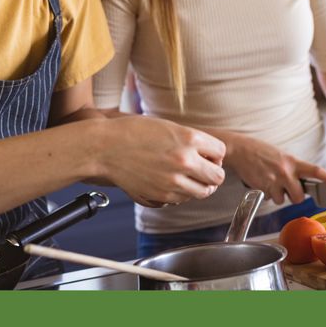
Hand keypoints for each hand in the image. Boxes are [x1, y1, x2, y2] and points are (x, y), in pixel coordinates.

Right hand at [90, 116, 225, 204]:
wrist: (104, 148)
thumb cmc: (133, 132)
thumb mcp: (168, 126)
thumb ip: (191, 140)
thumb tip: (210, 155)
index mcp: (189, 138)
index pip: (221, 152)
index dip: (215, 154)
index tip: (207, 155)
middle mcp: (186, 160)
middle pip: (218, 176)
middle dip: (213, 173)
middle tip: (203, 170)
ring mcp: (174, 181)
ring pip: (204, 192)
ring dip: (200, 186)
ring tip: (188, 178)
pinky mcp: (162, 195)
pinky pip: (184, 199)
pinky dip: (182, 194)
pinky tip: (172, 183)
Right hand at [225, 134, 325, 204]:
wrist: (240, 150)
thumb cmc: (261, 152)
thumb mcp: (282, 156)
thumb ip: (293, 168)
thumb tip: (301, 182)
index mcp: (293, 162)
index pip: (316, 171)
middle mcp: (286, 172)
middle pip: (299, 197)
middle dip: (295, 197)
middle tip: (288, 189)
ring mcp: (274, 181)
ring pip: (282, 200)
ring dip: (278, 196)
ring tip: (271, 182)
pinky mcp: (263, 187)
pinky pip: (270, 199)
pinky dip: (267, 194)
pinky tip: (262, 183)